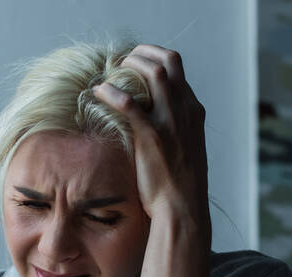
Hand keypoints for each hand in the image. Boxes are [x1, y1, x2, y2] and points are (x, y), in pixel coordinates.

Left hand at [92, 44, 210, 237]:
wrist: (183, 208)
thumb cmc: (179, 186)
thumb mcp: (184, 150)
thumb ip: (173, 130)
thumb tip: (153, 124)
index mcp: (193, 112)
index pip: (178, 69)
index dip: (154, 59)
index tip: (135, 63)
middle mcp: (186, 111)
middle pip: (170, 61)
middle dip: (144, 53)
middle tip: (123, 61)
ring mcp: (171, 122)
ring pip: (154, 72)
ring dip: (130, 65)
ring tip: (111, 71)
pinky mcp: (153, 136)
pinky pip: (130, 103)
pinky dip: (112, 92)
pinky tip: (98, 92)